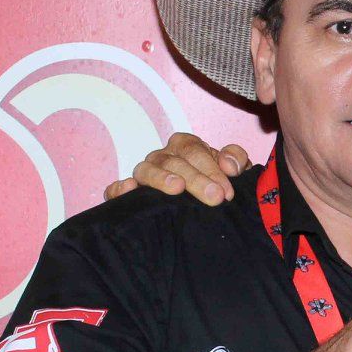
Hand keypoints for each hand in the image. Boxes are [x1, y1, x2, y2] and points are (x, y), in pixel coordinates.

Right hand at [103, 132, 248, 204]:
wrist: (207, 205)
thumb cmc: (217, 185)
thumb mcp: (232, 171)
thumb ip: (236, 159)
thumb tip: (230, 165)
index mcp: (185, 146)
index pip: (194, 150)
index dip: (212, 169)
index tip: (227, 192)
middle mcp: (162, 157)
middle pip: (173, 161)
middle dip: (196, 179)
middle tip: (214, 197)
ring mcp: (144, 174)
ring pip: (146, 170)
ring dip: (161, 178)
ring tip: (177, 188)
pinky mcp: (128, 195)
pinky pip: (116, 189)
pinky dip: (119, 188)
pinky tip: (129, 189)